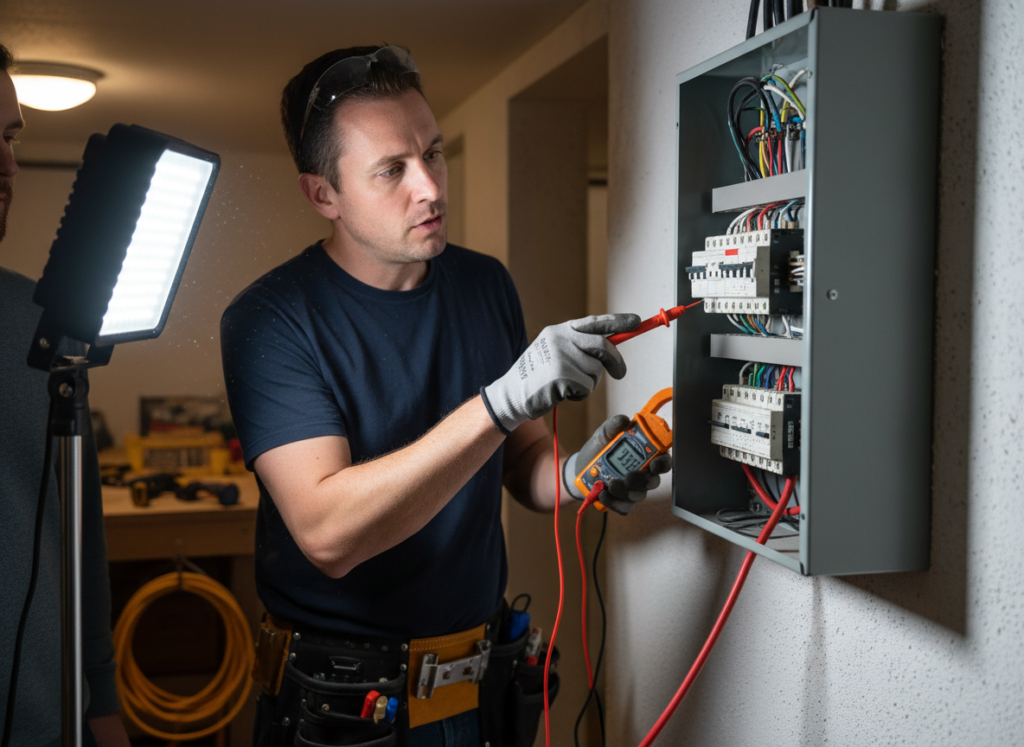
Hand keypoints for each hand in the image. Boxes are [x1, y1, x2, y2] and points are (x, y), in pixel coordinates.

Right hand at [480, 314, 639, 434]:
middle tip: (620, 373)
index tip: (637, 321)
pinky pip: (586, 386)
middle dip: (616, 361)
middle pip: (603, 346)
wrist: (512, 395)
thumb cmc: (537, 377)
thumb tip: (610, 348)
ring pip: (596, 371)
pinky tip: (562, 393)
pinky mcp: (561, 374)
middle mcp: (561, 339)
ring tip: (568, 386)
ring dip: (589, 383)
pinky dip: (579, 394)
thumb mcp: (554, 352)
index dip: (618, 322)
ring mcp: (560, 355)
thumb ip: (578, 347)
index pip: (594, 322)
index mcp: (560, 331)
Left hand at [561, 414, 671, 514]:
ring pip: (639, 495)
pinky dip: (614, 502)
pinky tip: (603, 494)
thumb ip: (613, 426)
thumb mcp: (603, 435)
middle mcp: (643, 474)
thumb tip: (623, 420)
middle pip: (653, 481)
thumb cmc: (597, 450)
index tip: (655, 464)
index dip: (663, 464)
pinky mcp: (623, 502)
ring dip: (625, 491)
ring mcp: (634, 490)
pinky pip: (625, 507)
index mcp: (644, 456)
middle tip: (628, 477)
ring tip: (610, 484)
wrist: (579, 468)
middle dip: (642, 481)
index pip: (663, 460)